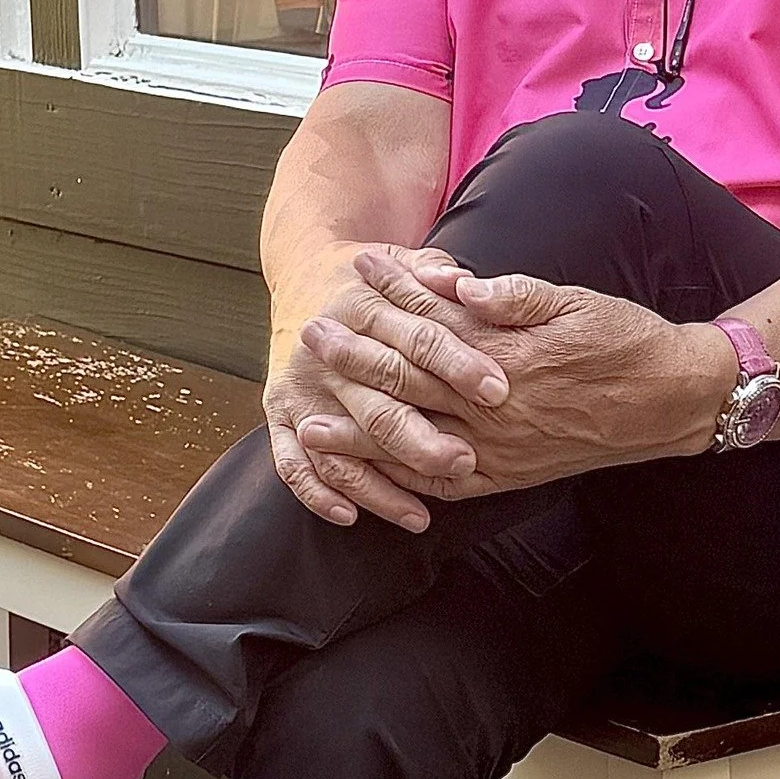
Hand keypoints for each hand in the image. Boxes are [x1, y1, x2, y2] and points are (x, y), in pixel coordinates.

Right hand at [265, 245, 507, 529]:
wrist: (302, 280)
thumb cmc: (372, 280)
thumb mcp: (401, 262)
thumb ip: (436, 273)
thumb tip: (466, 285)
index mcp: (363, 307)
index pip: (418, 339)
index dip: (459, 364)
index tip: (499, 391)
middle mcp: (326, 352)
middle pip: (379, 401)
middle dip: (422, 438)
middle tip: (465, 462)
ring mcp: (300, 388)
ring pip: (337, 446)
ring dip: (377, 485)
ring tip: (420, 514)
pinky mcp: (280, 414)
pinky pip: (291, 464)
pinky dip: (317, 493)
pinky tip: (351, 516)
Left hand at [300, 267, 734, 501]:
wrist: (670, 400)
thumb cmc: (623, 340)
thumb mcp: (573, 301)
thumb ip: (512, 295)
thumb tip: (456, 287)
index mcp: (509, 358)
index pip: (433, 324)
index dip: (391, 295)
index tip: (356, 270)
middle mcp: (496, 411)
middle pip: (410, 383)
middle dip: (356, 359)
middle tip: (312, 335)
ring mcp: (500, 452)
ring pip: (415, 445)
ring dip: (359, 432)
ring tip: (309, 421)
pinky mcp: (508, 480)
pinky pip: (442, 486)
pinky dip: (400, 483)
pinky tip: (367, 476)